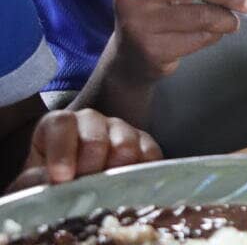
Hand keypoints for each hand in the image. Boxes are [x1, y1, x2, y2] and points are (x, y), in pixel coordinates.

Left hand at [6, 109, 160, 192]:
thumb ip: (32, 180)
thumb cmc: (50, 184)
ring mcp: (121, 130)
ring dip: (116, 172)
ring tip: (106, 191)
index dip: (62, 150)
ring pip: (126, 144)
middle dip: (91, 166)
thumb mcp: (31, 183)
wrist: (74, 190)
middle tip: (86, 189)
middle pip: (97, 135)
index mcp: (60, 125)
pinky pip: (150, 153)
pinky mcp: (144, 144)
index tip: (62, 178)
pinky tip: (130, 186)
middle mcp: (92, 121)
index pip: (63, 123)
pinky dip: (142, 171)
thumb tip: (50, 179)